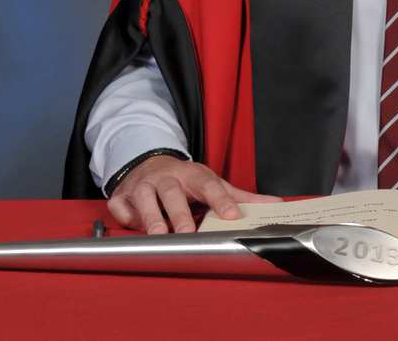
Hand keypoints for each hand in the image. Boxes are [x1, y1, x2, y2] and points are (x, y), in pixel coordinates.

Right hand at [107, 155, 280, 233]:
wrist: (149, 162)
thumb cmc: (185, 179)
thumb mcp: (212, 182)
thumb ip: (240, 196)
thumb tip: (276, 204)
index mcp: (193, 174)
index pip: (210, 186)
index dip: (222, 200)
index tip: (233, 216)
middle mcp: (167, 178)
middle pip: (174, 194)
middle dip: (179, 213)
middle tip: (187, 233)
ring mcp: (143, 185)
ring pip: (145, 199)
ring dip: (150, 216)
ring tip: (158, 234)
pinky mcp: (122, 195)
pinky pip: (121, 207)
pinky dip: (126, 216)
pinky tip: (133, 226)